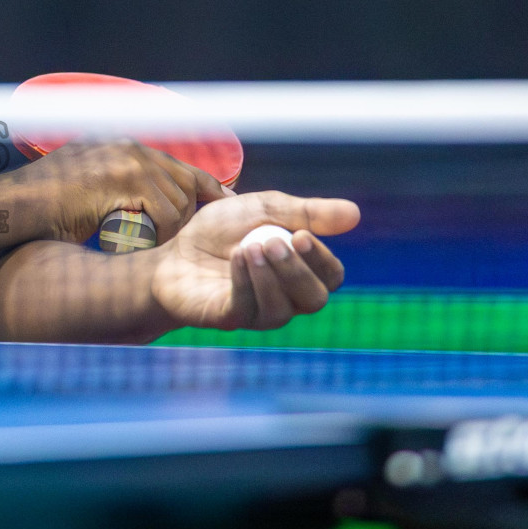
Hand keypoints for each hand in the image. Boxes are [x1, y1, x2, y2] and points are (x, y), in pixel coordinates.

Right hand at [24, 139, 228, 243]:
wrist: (15, 206)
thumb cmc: (41, 207)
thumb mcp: (83, 186)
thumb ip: (115, 187)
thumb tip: (142, 208)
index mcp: (121, 146)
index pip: (178, 165)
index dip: (204, 187)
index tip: (223, 203)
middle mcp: (129, 147)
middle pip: (183, 184)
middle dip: (184, 218)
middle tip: (174, 243)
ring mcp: (129, 159)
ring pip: (177, 201)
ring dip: (166, 230)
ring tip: (140, 244)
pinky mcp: (127, 177)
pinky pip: (164, 214)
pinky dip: (155, 235)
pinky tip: (132, 244)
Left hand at [149, 191, 357, 330]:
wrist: (173, 249)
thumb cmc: (221, 231)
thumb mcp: (264, 210)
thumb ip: (306, 213)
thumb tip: (355, 214)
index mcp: (301, 271)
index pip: (331, 276)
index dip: (322, 259)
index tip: (302, 234)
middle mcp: (286, 298)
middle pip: (314, 298)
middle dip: (297, 270)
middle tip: (273, 241)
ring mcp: (258, 312)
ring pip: (282, 310)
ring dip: (269, 276)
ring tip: (249, 248)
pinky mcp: (229, 318)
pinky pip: (247, 309)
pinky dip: (244, 282)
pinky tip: (236, 257)